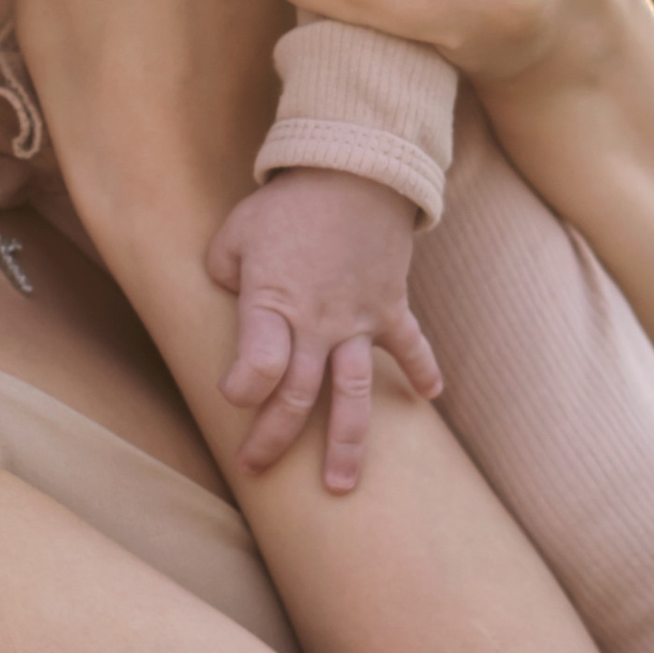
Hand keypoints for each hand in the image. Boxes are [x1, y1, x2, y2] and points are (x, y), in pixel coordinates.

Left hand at [208, 167, 445, 490]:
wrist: (354, 168)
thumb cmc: (287, 203)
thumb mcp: (235, 233)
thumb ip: (224, 272)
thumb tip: (230, 295)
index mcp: (273, 303)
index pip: (257, 364)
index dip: (242, 388)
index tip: (232, 400)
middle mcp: (318, 321)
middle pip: (300, 395)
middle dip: (276, 437)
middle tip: (257, 468)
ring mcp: (359, 319)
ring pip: (355, 391)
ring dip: (348, 440)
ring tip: (340, 485)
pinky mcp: (391, 307)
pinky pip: (410, 346)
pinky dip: (423, 372)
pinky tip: (429, 400)